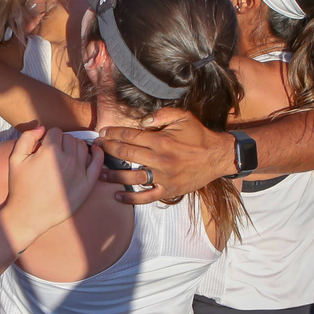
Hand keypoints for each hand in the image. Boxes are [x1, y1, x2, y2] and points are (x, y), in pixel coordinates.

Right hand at [3, 126, 100, 242]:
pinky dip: (97, 153)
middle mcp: (68, 160)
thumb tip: (42, 128)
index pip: (56, 132)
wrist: (29, 215)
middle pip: (70, 138)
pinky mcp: (87, 184)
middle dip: (61, 142)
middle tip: (53, 153)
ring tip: (66, 156)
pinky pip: (98, 163)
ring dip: (74, 147)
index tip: (44, 147)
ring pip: (82, 147)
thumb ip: (27, 138)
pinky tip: (94, 150)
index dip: (48, 138)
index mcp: (50, 152)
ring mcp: (80, 172)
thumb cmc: (21, 187)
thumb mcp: (15, 159)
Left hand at [97, 109, 234, 204]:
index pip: (130, 136)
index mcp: (161, 140)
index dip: (114, 134)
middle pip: (126, 154)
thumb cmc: (199, 135)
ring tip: (99, 172)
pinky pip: (147, 197)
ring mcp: (163, 177)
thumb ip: (161, 115)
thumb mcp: (183, 117)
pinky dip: (131, 198)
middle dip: (108, 150)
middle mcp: (159, 159)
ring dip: (113, 174)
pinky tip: (118, 196)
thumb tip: (141, 120)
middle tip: (96, 148)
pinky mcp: (168, 190)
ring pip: (132, 177)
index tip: (103, 133)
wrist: (218, 156)